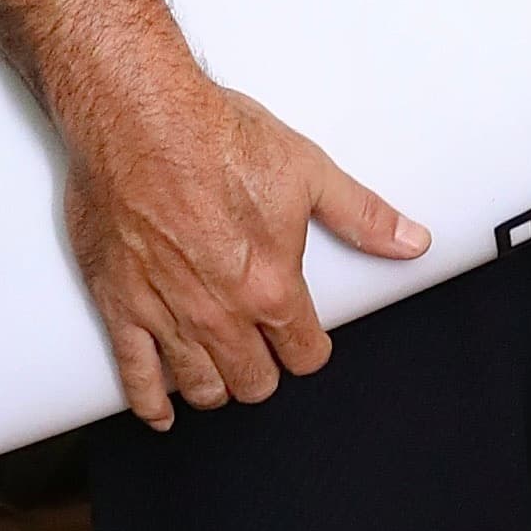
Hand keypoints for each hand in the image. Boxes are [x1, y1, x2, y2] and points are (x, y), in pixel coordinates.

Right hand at [56, 48, 430, 428]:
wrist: (141, 118)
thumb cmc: (215, 138)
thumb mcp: (308, 171)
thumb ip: (362, 217)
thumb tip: (410, 241)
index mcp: (270, 287)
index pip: (304, 354)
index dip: (308, 349)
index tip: (303, 341)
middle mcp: (220, 312)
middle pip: (253, 380)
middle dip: (263, 371)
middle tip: (261, 351)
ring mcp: (167, 315)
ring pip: (201, 386)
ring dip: (216, 386)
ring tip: (220, 371)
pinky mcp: (121, 305)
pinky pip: (136, 376)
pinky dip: (150, 403)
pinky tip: (163, 412)